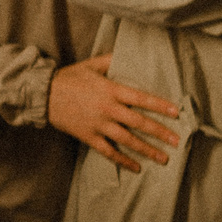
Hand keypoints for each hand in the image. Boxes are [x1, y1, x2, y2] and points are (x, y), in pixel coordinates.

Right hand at [48, 54, 181, 171]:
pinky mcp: (88, 137)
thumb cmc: (68, 77)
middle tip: (177, 141)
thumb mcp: (91, 64)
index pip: (141, 98)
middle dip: (160, 132)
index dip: (160, 105)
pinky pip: (109, 151)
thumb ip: (111, 60)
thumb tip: (128, 54)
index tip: (176, 113)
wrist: (43, 94)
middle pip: (139, 122)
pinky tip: (136, 168)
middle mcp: (108, 109)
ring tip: (163, 158)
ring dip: (147, 150)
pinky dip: (123, 160)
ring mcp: (98, 125)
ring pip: (128, 140)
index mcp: (111, 90)